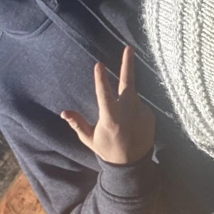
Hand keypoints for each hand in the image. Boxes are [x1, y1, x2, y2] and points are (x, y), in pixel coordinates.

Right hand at [61, 46, 155, 164]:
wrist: (134, 165)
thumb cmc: (108, 150)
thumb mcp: (90, 139)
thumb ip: (77, 124)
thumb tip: (63, 112)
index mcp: (111, 117)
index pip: (104, 94)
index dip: (100, 79)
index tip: (98, 64)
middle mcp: (128, 112)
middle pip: (128, 83)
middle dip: (128, 64)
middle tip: (129, 48)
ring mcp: (141, 112)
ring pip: (132, 97)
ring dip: (126, 102)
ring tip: (123, 122)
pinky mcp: (150, 115)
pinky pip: (139, 107)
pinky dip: (134, 111)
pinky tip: (131, 125)